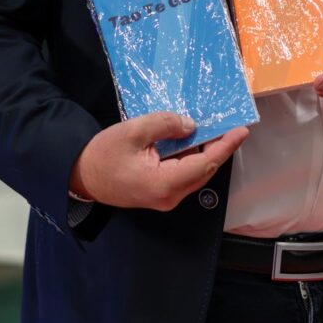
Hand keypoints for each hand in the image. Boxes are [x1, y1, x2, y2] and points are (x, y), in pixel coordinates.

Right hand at [69, 112, 248, 210]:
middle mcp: (169, 196)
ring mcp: (165, 197)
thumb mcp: (134, 131)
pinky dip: (193, 157)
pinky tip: (196, 140)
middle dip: (220, 148)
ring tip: (217, 129)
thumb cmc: (104, 154)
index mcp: (164, 183)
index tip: (241, 130)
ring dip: (207, 152)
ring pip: (195, 173)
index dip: (225, 146)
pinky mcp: (160, 192)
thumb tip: (191, 125)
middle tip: (232, 126)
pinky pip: (184, 174)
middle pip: (204, 171)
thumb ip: (165, 125)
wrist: (81, 176)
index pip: (205, 163)